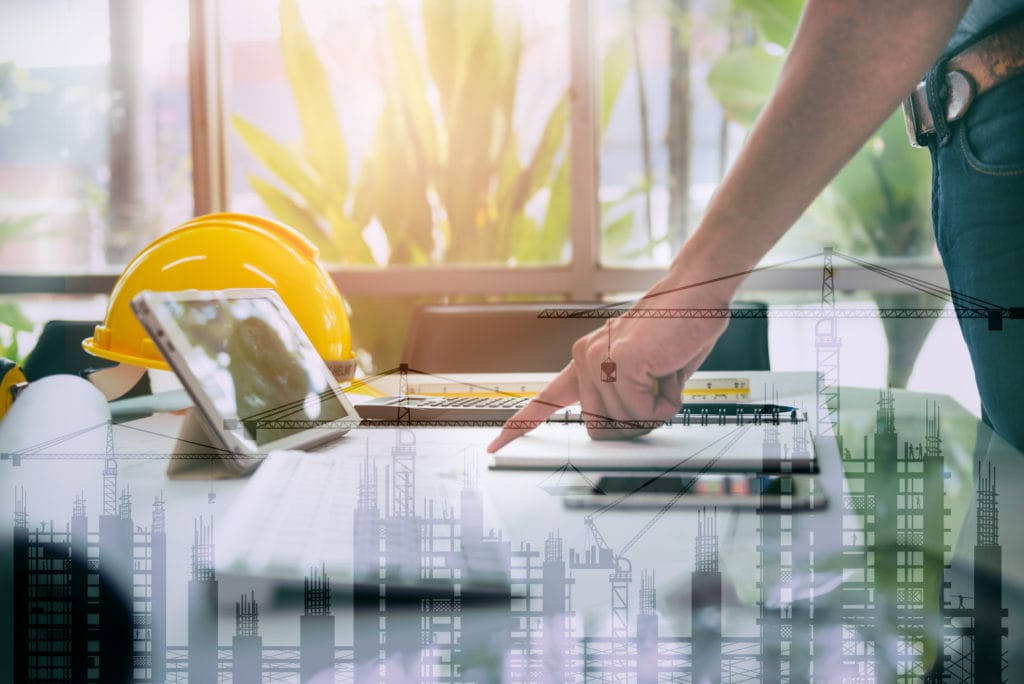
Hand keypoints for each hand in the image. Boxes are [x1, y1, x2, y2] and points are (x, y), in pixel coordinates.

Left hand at [487, 281, 729, 451]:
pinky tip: (668, 371)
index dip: (521, 425)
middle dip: (635, 422)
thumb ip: (625, 396)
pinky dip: (665, 402)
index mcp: (586, 360)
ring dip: (657, 409)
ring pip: (625, 424)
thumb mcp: (645, 370)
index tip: (495, 445)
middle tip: (656, 389)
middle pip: (599, 429)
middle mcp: (584, 358)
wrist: (697, 292)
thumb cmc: (677, 329)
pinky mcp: (619, 362)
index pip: (546, 399)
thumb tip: (623, 429)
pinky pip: (642, 413)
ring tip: (665, 372)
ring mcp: (598, 360)